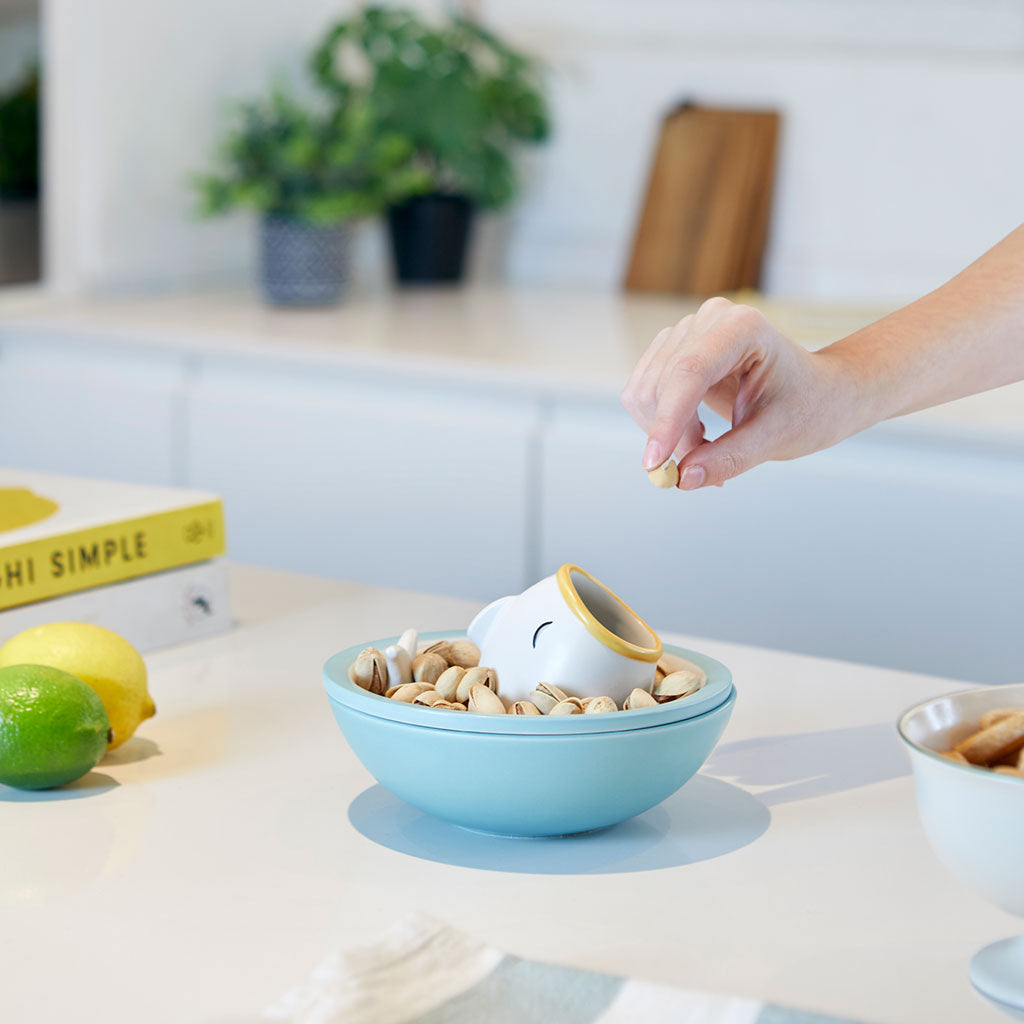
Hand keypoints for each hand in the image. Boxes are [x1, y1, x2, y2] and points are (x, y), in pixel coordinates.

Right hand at [621, 297, 857, 488]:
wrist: (817, 392)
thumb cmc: (807, 407)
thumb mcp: (775, 439)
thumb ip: (728, 459)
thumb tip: (682, 479)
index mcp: (743, 328)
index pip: (689, 373)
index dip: (667, 420)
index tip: (655, 464)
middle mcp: (709, 320)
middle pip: (660, 385)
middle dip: (673, 437)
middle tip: (700, 472)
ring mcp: (686, 332)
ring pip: (644, 391)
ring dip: (664, 433)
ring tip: (705, 451)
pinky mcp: (671, 351)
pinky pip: (643, 393)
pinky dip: (660, 425)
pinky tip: (695, 433)